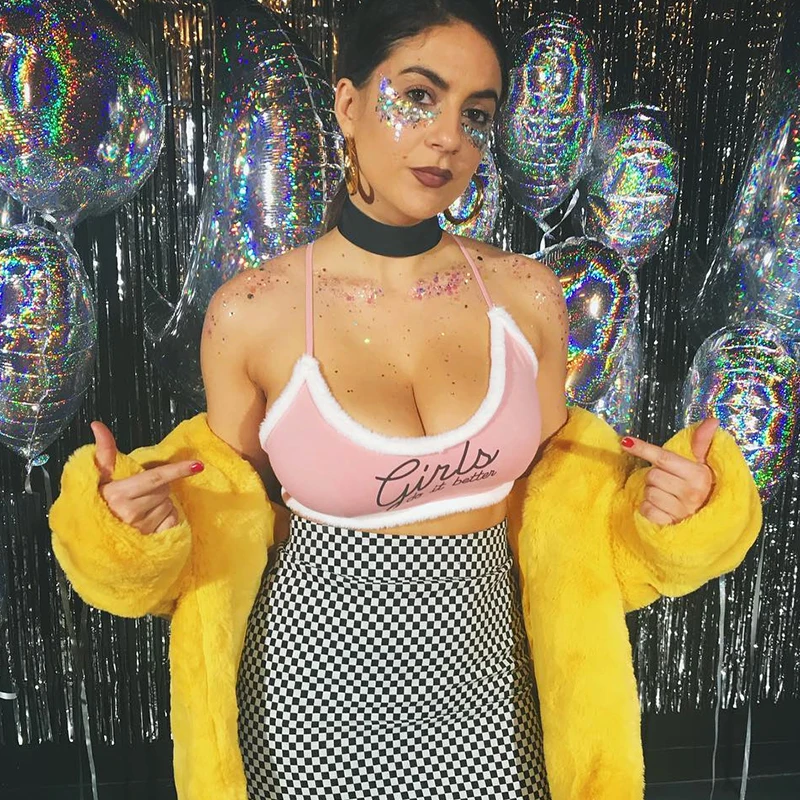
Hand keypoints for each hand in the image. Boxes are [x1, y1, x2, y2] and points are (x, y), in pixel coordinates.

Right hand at [91, 421, 203, 535]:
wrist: (93, 538)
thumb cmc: (98, 504)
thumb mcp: (99, 478)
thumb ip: (104, 452)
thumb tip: (98, 425)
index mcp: (117, 494)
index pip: (154, 478)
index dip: (176, 470)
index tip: (197, 465)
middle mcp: (130, 512)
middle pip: (164, 488)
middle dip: (158, 485)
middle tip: (141, 491)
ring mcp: (142, 529)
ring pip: (169, 504)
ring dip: (161, 502)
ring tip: (141, 508)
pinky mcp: (152, 540)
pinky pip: (172, 519)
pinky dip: (167, 517)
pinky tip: (151, 519)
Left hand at [620, 417, 718, 525]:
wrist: (709, 520)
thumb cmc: (700, 487)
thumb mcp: (703, 464)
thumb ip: (702, 442)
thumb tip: (712, 420)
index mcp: (699, 475)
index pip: (664, 458)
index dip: (643, 448)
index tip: (625, 441)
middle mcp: (691, 492)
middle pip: (652, 475)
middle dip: (655, 476)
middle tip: (668, 481)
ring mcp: (680, 510)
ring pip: (648, 492)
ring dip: (652, 492)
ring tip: (666, 495)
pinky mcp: (669, 523)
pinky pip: (646, 509)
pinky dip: (648, 507)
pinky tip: (661, 508)